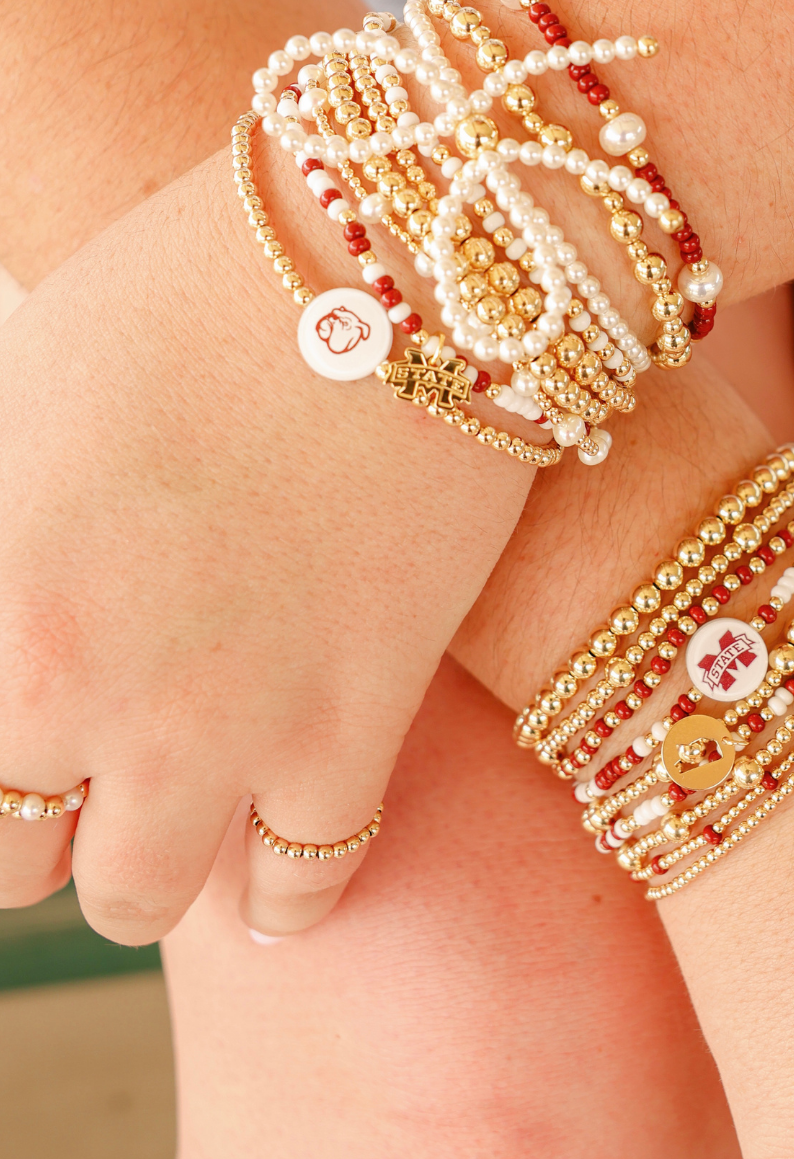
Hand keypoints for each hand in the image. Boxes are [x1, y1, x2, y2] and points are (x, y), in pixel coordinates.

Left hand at [0, 151, 530, 939]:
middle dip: (36, 814)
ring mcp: (222, 726)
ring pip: (134, 900)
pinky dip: (281, 896)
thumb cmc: (183, 292)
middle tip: (77, 765)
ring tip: (169, 812)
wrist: (391, 258)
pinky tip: (276, 870)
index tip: (20, 739)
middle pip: (12, 857)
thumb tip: (4, 596)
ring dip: (138, 864)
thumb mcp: (14, 401)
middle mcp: (80, 690)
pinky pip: (299, 889)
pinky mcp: (352, 728)